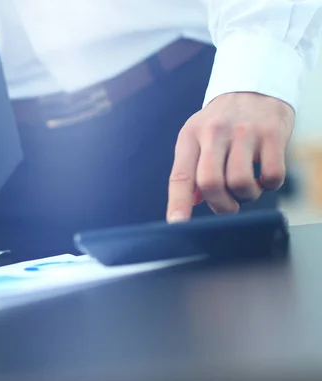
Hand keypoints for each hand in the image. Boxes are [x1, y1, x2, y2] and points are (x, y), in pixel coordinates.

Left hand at [167, 92, 293, 221]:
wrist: (255, 87)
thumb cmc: (222, 122)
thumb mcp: (197, 137)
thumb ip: (190, 169)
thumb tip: (190, 203)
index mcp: (191, 136)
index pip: (180, 175)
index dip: (178, 203)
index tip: (177, 224)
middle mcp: (214, 133)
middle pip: (210, 183)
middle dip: (220, 205)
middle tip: (227, 206)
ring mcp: (244, 133)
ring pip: (240, 183)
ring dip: (246, 196)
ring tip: (247, 187)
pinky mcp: (272, 134)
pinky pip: (271, 175)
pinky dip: (269, 184)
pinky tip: (265, 175)